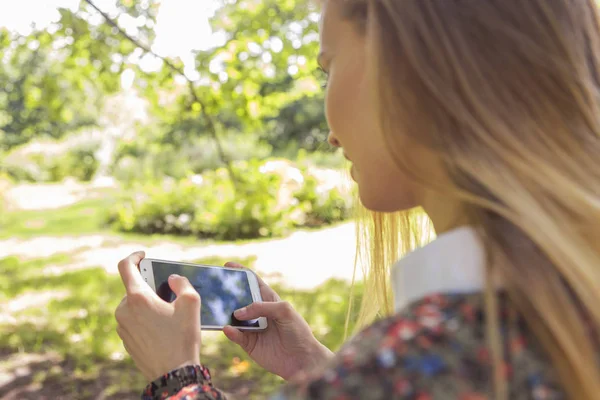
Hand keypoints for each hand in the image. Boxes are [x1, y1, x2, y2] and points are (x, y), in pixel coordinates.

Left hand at [115, 251, 201, 381]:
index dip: (134, 256)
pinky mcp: (125, 340)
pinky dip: (146, 319)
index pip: (125, 266)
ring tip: (169, 315)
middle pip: (134, 288)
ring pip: (134, 306)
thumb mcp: (191, 303)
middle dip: (150, 288)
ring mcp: (122, 326)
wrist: (173, 374)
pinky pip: (134, 321)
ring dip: (149, 304)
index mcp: (137, 297)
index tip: (143, 256)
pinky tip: (163, 329)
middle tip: (169, 294)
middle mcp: (124, 310)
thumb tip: (172, 278)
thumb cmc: (182, 338)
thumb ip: (182, 283)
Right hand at [222, 262, 332, 379]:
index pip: (252, 282)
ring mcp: (252, 328)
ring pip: (233, 318)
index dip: (241, 273)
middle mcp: (258, 313)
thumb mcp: (284, 311)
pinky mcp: (249, 344)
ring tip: (216, 309)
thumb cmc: (298, 331)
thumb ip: (261, 307)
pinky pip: (236, 335)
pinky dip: (231, 331)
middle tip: (214, 288)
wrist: (302, 360)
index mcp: (268, 300)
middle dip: (227, 294)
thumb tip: (238, 312)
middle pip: (239, 300)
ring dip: (225, 314)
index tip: (227, 266)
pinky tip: (228, 328)